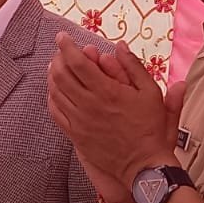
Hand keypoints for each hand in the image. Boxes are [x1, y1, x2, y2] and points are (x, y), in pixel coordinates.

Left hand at [48, 34, 186, 190]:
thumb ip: (134, 67)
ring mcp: (79, 121)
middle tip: (61, 52)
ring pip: (55, 92)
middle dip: (57, 58)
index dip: (66, 46)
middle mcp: (88, 105)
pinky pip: (56, 112)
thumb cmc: (151, 128)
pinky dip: (52, 97)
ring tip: (57, 67)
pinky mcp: (75, 135)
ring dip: (53, 76)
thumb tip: (120, 46)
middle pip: (61, 75)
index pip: (77, 62)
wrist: (143, 165)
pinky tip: (56, 91)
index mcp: (107, 91)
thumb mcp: (151, 93)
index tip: (62, 37)